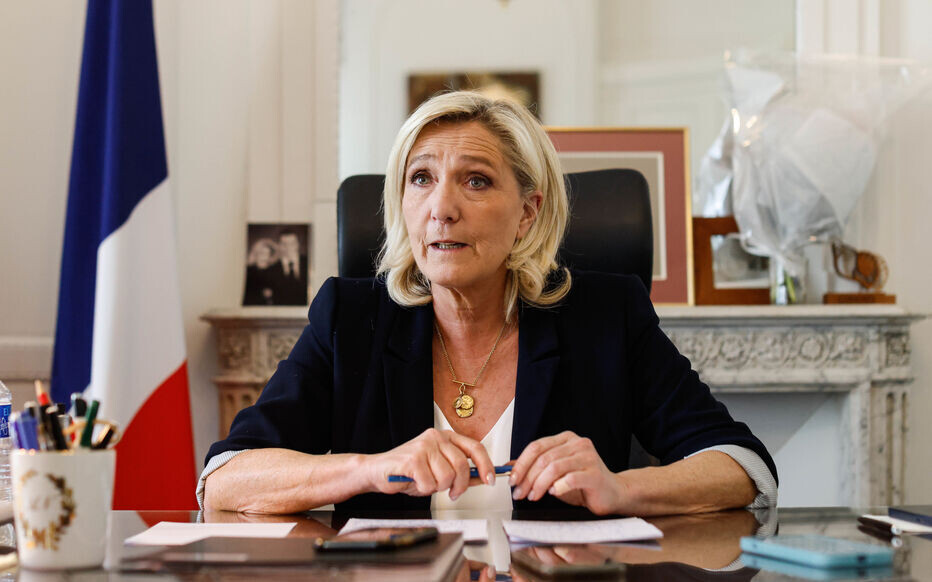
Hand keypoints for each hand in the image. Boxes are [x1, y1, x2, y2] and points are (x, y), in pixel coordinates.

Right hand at [365, 428, 494, 499]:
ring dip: (437, 488)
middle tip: (451, 493)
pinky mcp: (412, 459)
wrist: (376, 470)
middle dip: (459, 486)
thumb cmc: (407, 471)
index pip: (475, 448)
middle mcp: (435, 437)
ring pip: (447, 477)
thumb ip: (460, 472)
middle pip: (462, 465)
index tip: (490, 480)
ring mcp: (423, 446)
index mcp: (445, 437)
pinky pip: (429, 483)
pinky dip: (423, 489)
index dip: (486, 465)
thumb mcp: (438, 470)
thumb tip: (482, 477)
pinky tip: (415, 483)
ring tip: (425, 483)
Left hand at [510, 431, 623, 513]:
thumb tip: (509, 466)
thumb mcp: (555, 473)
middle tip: (520, 493)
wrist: (612, 493)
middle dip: (527, 478)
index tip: (512, 479)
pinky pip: (570, 479)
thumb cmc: (583, 484)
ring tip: (533, 496)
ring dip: (539, 484)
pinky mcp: (595, 473)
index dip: (521, 463)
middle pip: (543, 458)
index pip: (536, 446)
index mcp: (566, 439)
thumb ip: (535, 467)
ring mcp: (588, 457)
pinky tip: (553, 493)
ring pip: (554, 468)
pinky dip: (558, 487)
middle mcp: (577, 444)